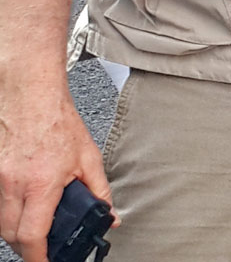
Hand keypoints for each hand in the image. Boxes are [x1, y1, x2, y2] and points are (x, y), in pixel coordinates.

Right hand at [0, 84, 115, 261]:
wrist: (31, 96)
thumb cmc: (58, 121)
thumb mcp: (89, 157)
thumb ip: (99, 191)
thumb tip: (109, 216)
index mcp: (41, 183)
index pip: (32, 235)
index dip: (39, 257)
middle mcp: (14, 184)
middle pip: (11, 235)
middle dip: (27, 247)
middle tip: (44, 247)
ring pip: (1, 222)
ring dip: (17, 230)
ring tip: (37, 225)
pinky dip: (9, 212)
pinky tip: (25, 204)